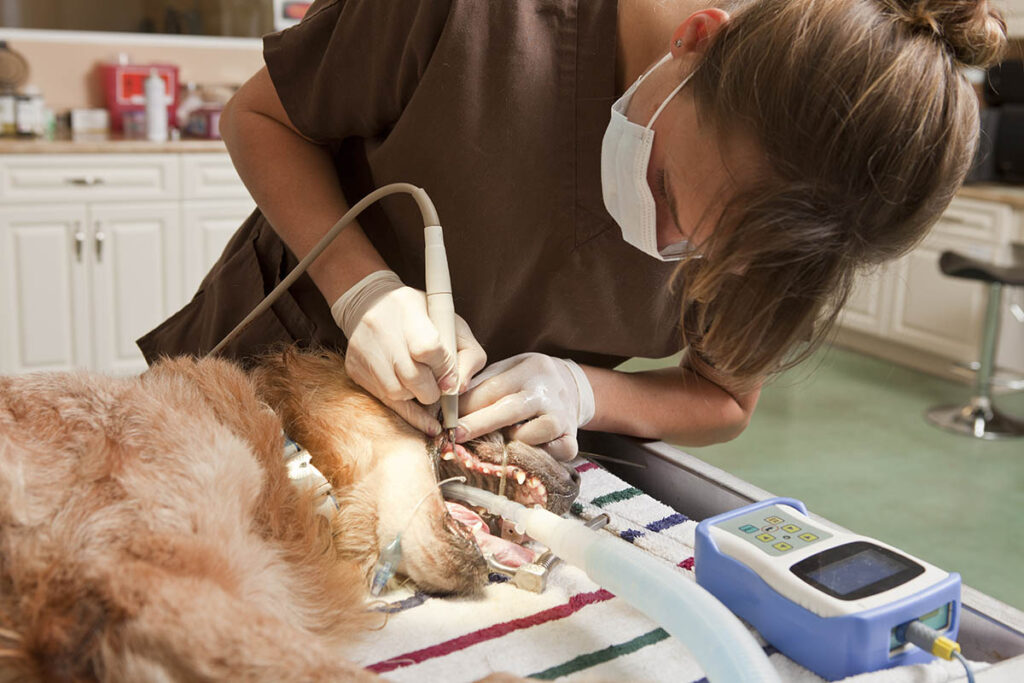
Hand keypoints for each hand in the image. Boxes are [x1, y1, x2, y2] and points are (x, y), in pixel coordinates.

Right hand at [332, 271, 486, 434]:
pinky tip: (425, 422)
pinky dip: (407, 412)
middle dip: (433, 389)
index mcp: (409, 310)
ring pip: (399, 394)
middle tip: (437, 385)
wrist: (370, 304)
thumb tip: (458, 388)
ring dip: (417, 397)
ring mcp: (366, 353)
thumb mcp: (452, 324)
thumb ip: (468, 354)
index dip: (444, 369)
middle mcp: (382, 331)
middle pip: (414, 378)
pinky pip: (384, 401)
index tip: (450, 378)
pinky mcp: (356, 370)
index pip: (428, 348)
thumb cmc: (422, 316)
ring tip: (422, 385)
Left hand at [455, 352, 595, 460]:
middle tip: (455, 435)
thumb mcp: (509, 369)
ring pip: (535, 433)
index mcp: (529, 369)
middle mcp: (547, 392)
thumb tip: (449, 403)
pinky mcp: (572, 438)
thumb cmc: (528, 380)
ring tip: (504, 440)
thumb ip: (483, 383)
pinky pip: (557, 452)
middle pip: (510, 410)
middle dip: (479, 424)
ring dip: (513, 440)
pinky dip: (541, 455)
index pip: (493, 388)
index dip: (468, 405)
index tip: (446, 418)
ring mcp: (562, 416)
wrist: (573, 385)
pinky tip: (529, 452)